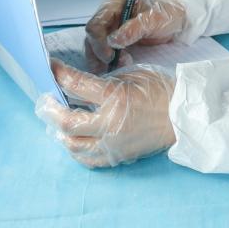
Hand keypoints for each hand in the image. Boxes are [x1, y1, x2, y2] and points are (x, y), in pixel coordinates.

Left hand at [35, 60, 175, 167]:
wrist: (183, 118)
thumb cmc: (161, 92)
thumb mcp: (133, 76)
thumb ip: (105, 82)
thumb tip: (79, 85)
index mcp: (115, 97)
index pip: (76, 84)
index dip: (58, 74)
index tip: (49, 68)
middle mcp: (110, 124)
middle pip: (67, 122)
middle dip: (50, 110)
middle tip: (45, 101)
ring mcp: (113, 144)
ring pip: (73, 144)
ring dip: (60, 132)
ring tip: (57, 122)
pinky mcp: (117, 157)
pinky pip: (88, 159)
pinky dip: (76, 150)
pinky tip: (74, 140)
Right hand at [84, 0, 186, 69]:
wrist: (178, 19)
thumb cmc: (167, 13)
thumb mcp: (153, 18)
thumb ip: (133, 29)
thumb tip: (113, 41)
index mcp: (113, 7)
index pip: (94, 25)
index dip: (98, 42)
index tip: (110, 56)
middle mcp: (108, 19)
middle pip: (91, 39)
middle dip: (101, 55)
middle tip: (116, 65)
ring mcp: (110, 32)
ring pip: (95, 50)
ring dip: (103, 62)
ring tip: (120, 68)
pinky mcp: (116, 44)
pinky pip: (104, 55)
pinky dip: (108, 64)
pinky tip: (118, 69)